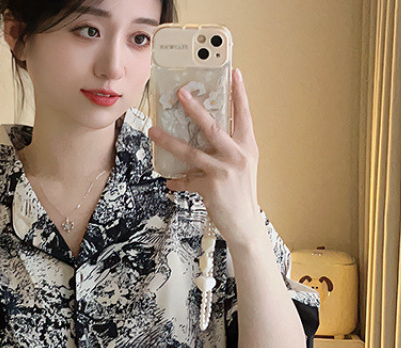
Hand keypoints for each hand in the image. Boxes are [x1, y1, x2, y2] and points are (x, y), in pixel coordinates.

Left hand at [148, 68, 262, 247]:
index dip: (239, 93)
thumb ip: (228, 148)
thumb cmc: (241, 192)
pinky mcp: (210, 187)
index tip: (233, 72)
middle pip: (212, 126)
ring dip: (168, 140)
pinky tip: (169, 180)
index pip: (243, 114)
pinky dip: (177, 180)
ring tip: (153, 131)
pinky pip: (186, 179)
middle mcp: (237, 155)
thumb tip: (205, 135)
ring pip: (190, 151)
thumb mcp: (242, 166)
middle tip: (179, 93)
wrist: (245, 222)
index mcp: (247, 146)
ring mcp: (223, 171)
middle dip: (193, 108)